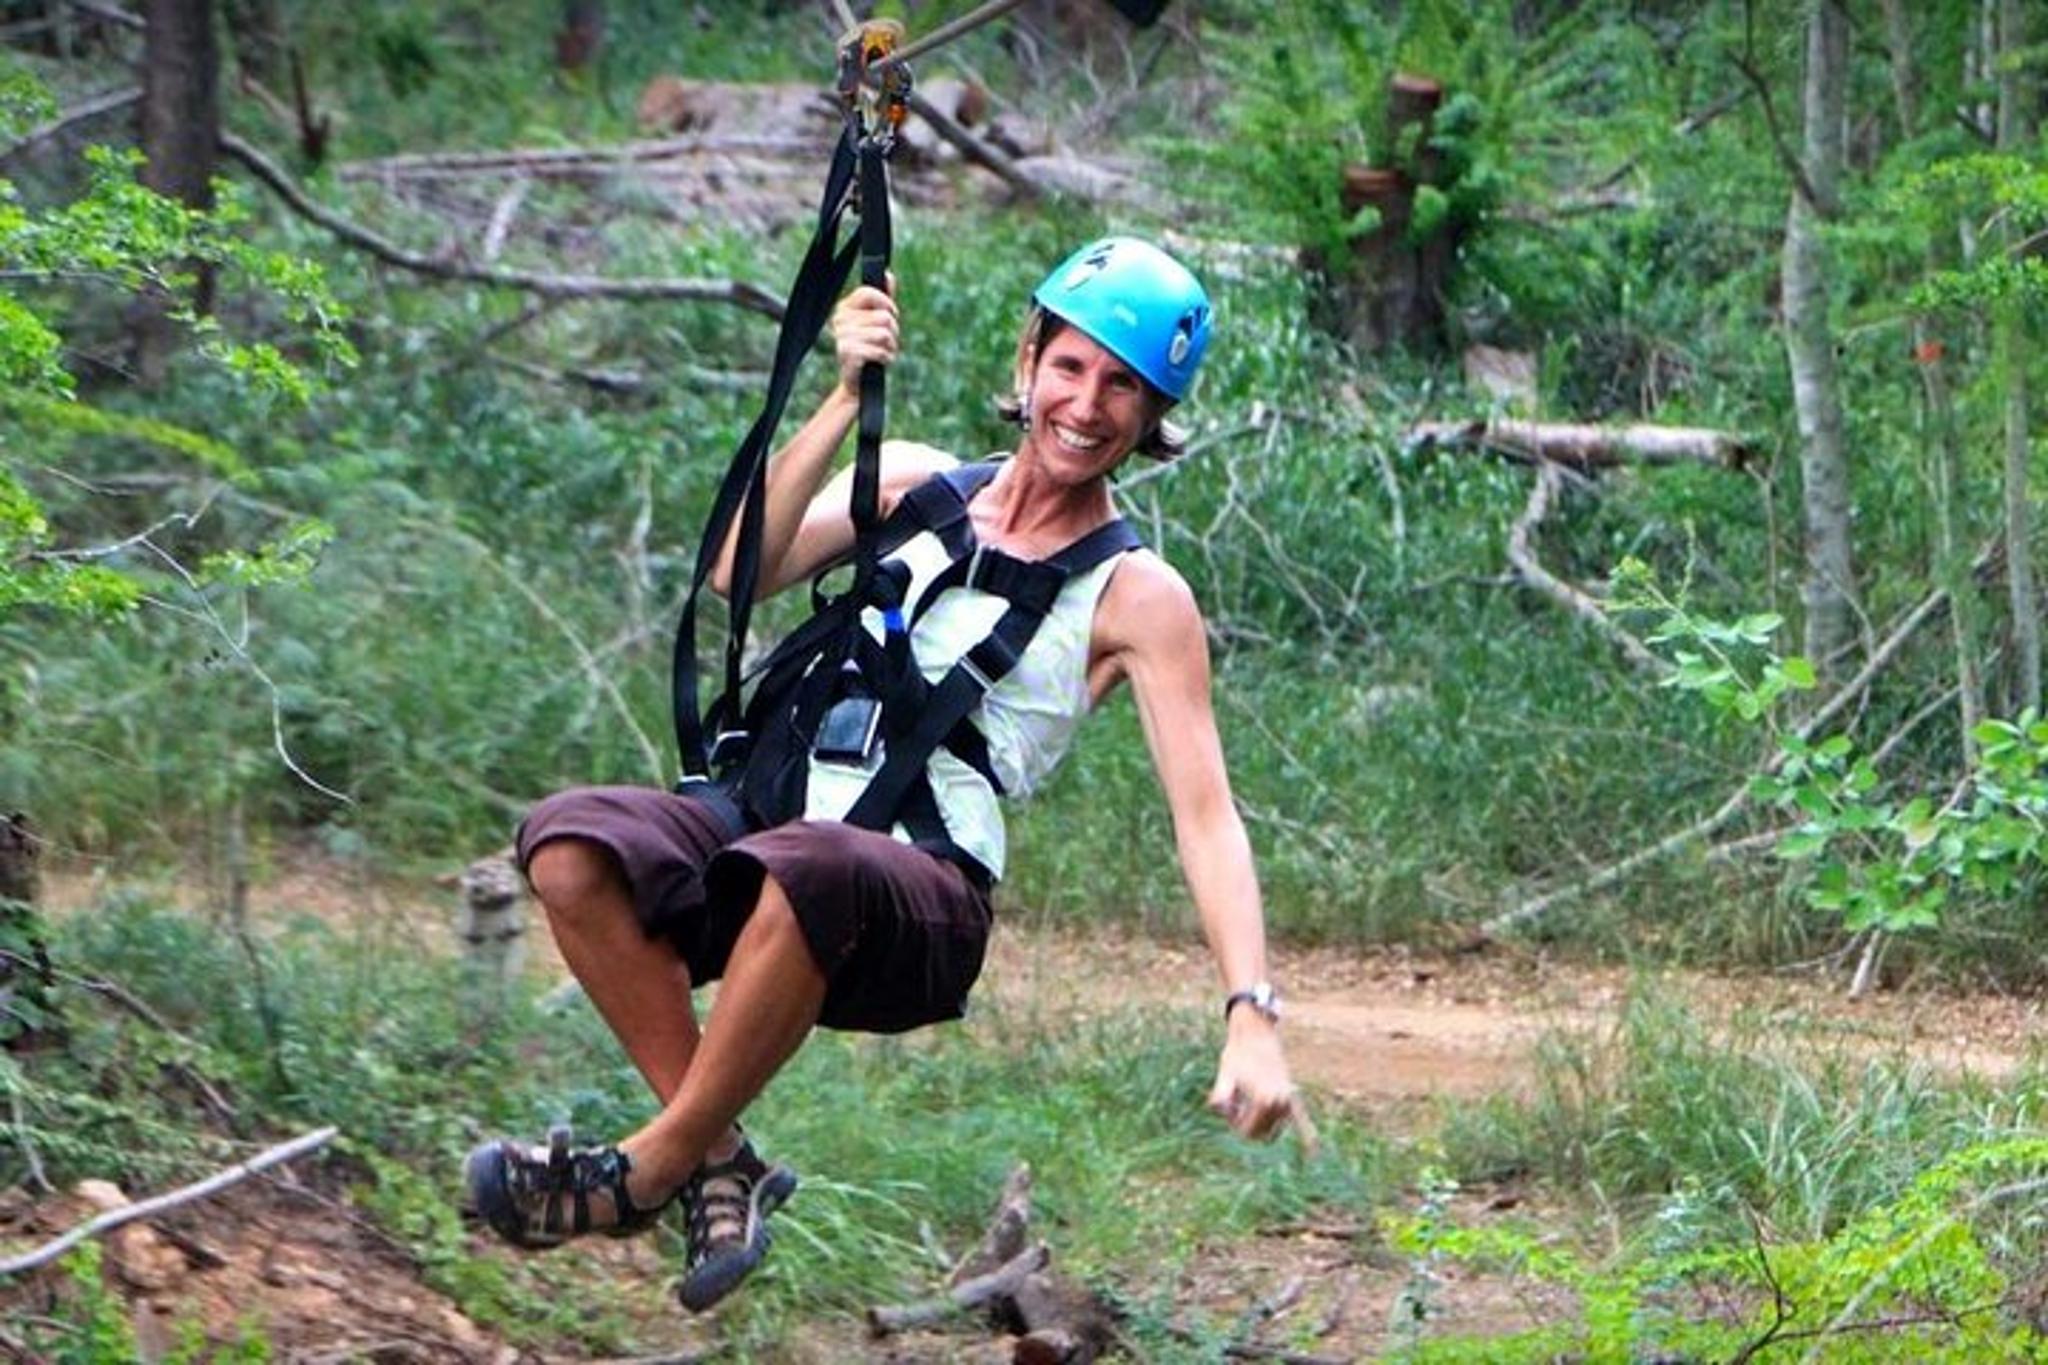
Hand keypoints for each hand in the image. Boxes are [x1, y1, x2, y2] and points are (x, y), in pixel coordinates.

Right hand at [830, 277, 898, 396]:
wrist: (858, 383)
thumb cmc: (869, 350)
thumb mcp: (876, 322)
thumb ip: (882, 299)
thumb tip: (888, 274)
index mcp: (844, 308)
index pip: (868, 292)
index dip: (887, 303)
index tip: (892, 315)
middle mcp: (839, 320)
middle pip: (883, 316)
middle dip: (893, 331)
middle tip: (885, 343)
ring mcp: (842, 337)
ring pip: (884, 333)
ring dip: (891, 347)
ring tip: (882, 353)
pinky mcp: (848, 353)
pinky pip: (880, 350)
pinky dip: (886, 358)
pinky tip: (879, 363)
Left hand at [1207, 1015, 1308, 1147]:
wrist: (1256, 1034)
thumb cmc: (1237, 1054)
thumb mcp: (1224, 1075)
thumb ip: (1220, 1095)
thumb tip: (1219, 1109)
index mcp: (1265, 1101)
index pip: (1247, 1133)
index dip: (1233, 1121)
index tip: (1228, 1102)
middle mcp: (1281, 1103)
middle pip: (1260, 1134)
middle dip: (1245, 1123)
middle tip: (1236, 1098)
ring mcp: (1288, 1101)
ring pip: (1272, 1129)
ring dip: (1258, 1121)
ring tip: (1248, 1094)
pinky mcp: (1292, 1097)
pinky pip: (1302, 1120)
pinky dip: (1308, 1135)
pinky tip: (1314, 1153)